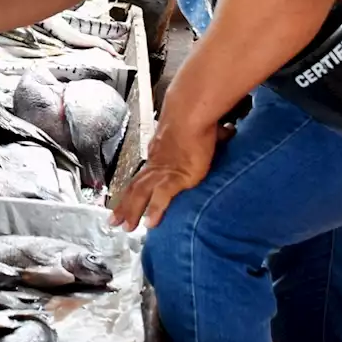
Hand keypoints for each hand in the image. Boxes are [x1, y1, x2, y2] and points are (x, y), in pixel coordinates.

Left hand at [110, 112, 234, 230]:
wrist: (191, 114)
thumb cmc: (194, 119)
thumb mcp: (198, 130)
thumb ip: (209, 135)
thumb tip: (228, 130)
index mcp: (159, 154)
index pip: (142, 175)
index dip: (133, 189)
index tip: (128, 200)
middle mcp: (156, 164)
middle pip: (134, 187)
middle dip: (124, 205)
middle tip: (114, 221)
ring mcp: (163, 171)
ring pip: (141, 194)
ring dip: (132, 211)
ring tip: (127, 227)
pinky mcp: (175, 176)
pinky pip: (161, 196)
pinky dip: (155, 209)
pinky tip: (151, 223)